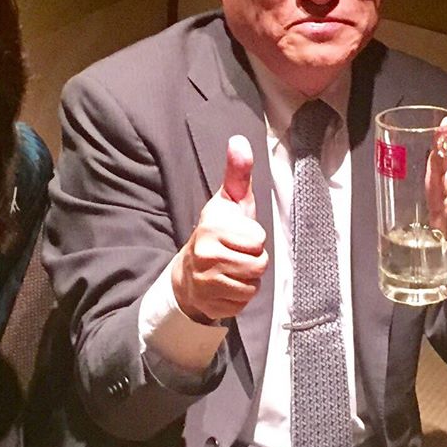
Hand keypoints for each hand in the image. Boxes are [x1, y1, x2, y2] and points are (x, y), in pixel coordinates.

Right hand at [170, 135, 268, 322]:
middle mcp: (206, 255)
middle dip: (254, 260)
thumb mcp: (228, 201)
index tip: (239, 235)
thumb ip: (237, 173)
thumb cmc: (217, 232)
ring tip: (232, 269)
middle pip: (258, 264)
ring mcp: (206, 283)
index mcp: (212, 228)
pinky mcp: (210, 304)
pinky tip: (227, 286)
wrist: (188, 273)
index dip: (254, 237)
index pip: (258, 239)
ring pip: (252, 285)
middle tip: (237, 254)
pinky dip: (239, 297)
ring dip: (248, 279)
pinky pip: (243, 303)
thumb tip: (240, 141)